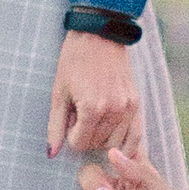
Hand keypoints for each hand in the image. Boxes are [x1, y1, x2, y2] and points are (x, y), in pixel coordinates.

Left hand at [46, 32, 142, 161]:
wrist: (98, 35)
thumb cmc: (74, 60)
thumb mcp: (59, 93)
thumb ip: (56, 126)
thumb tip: (51, 153)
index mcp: (92, 108)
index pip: (80, 144)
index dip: (70, 136)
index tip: (70, 119)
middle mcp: (114, 110)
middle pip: (96, 144)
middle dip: (85, 134)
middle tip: (81, 114)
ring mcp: (128, 107)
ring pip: (114, 143)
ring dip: (101, 137)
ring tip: (95, 117)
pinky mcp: (137, 103)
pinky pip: (135, 136)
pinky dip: (126, 143)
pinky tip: (115, 140)